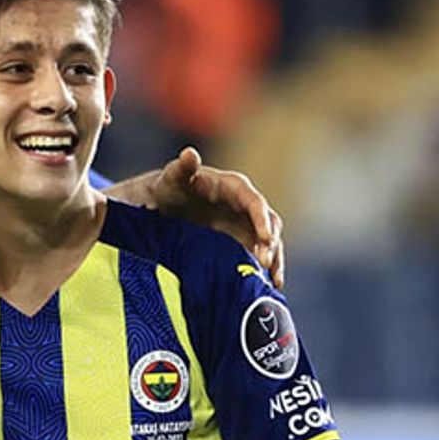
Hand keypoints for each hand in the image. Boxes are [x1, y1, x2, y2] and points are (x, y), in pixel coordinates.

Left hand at [149, 147, 285, 287]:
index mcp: (233, 186)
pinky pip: (260, 254)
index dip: (262, 219)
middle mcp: (245, 204)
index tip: (266, 238)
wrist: (164, 205)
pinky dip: (268, 269)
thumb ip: (182, 167)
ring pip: (269, 241)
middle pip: (268, 222)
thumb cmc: (170, 187)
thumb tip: (189, 153)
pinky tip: (271, 286)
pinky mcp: (241, 240)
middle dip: (271, 243)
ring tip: (272, 280)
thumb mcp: (172, 178)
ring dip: (274, 258)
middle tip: (265, 264)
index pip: (254, 202)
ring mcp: (245, 223)